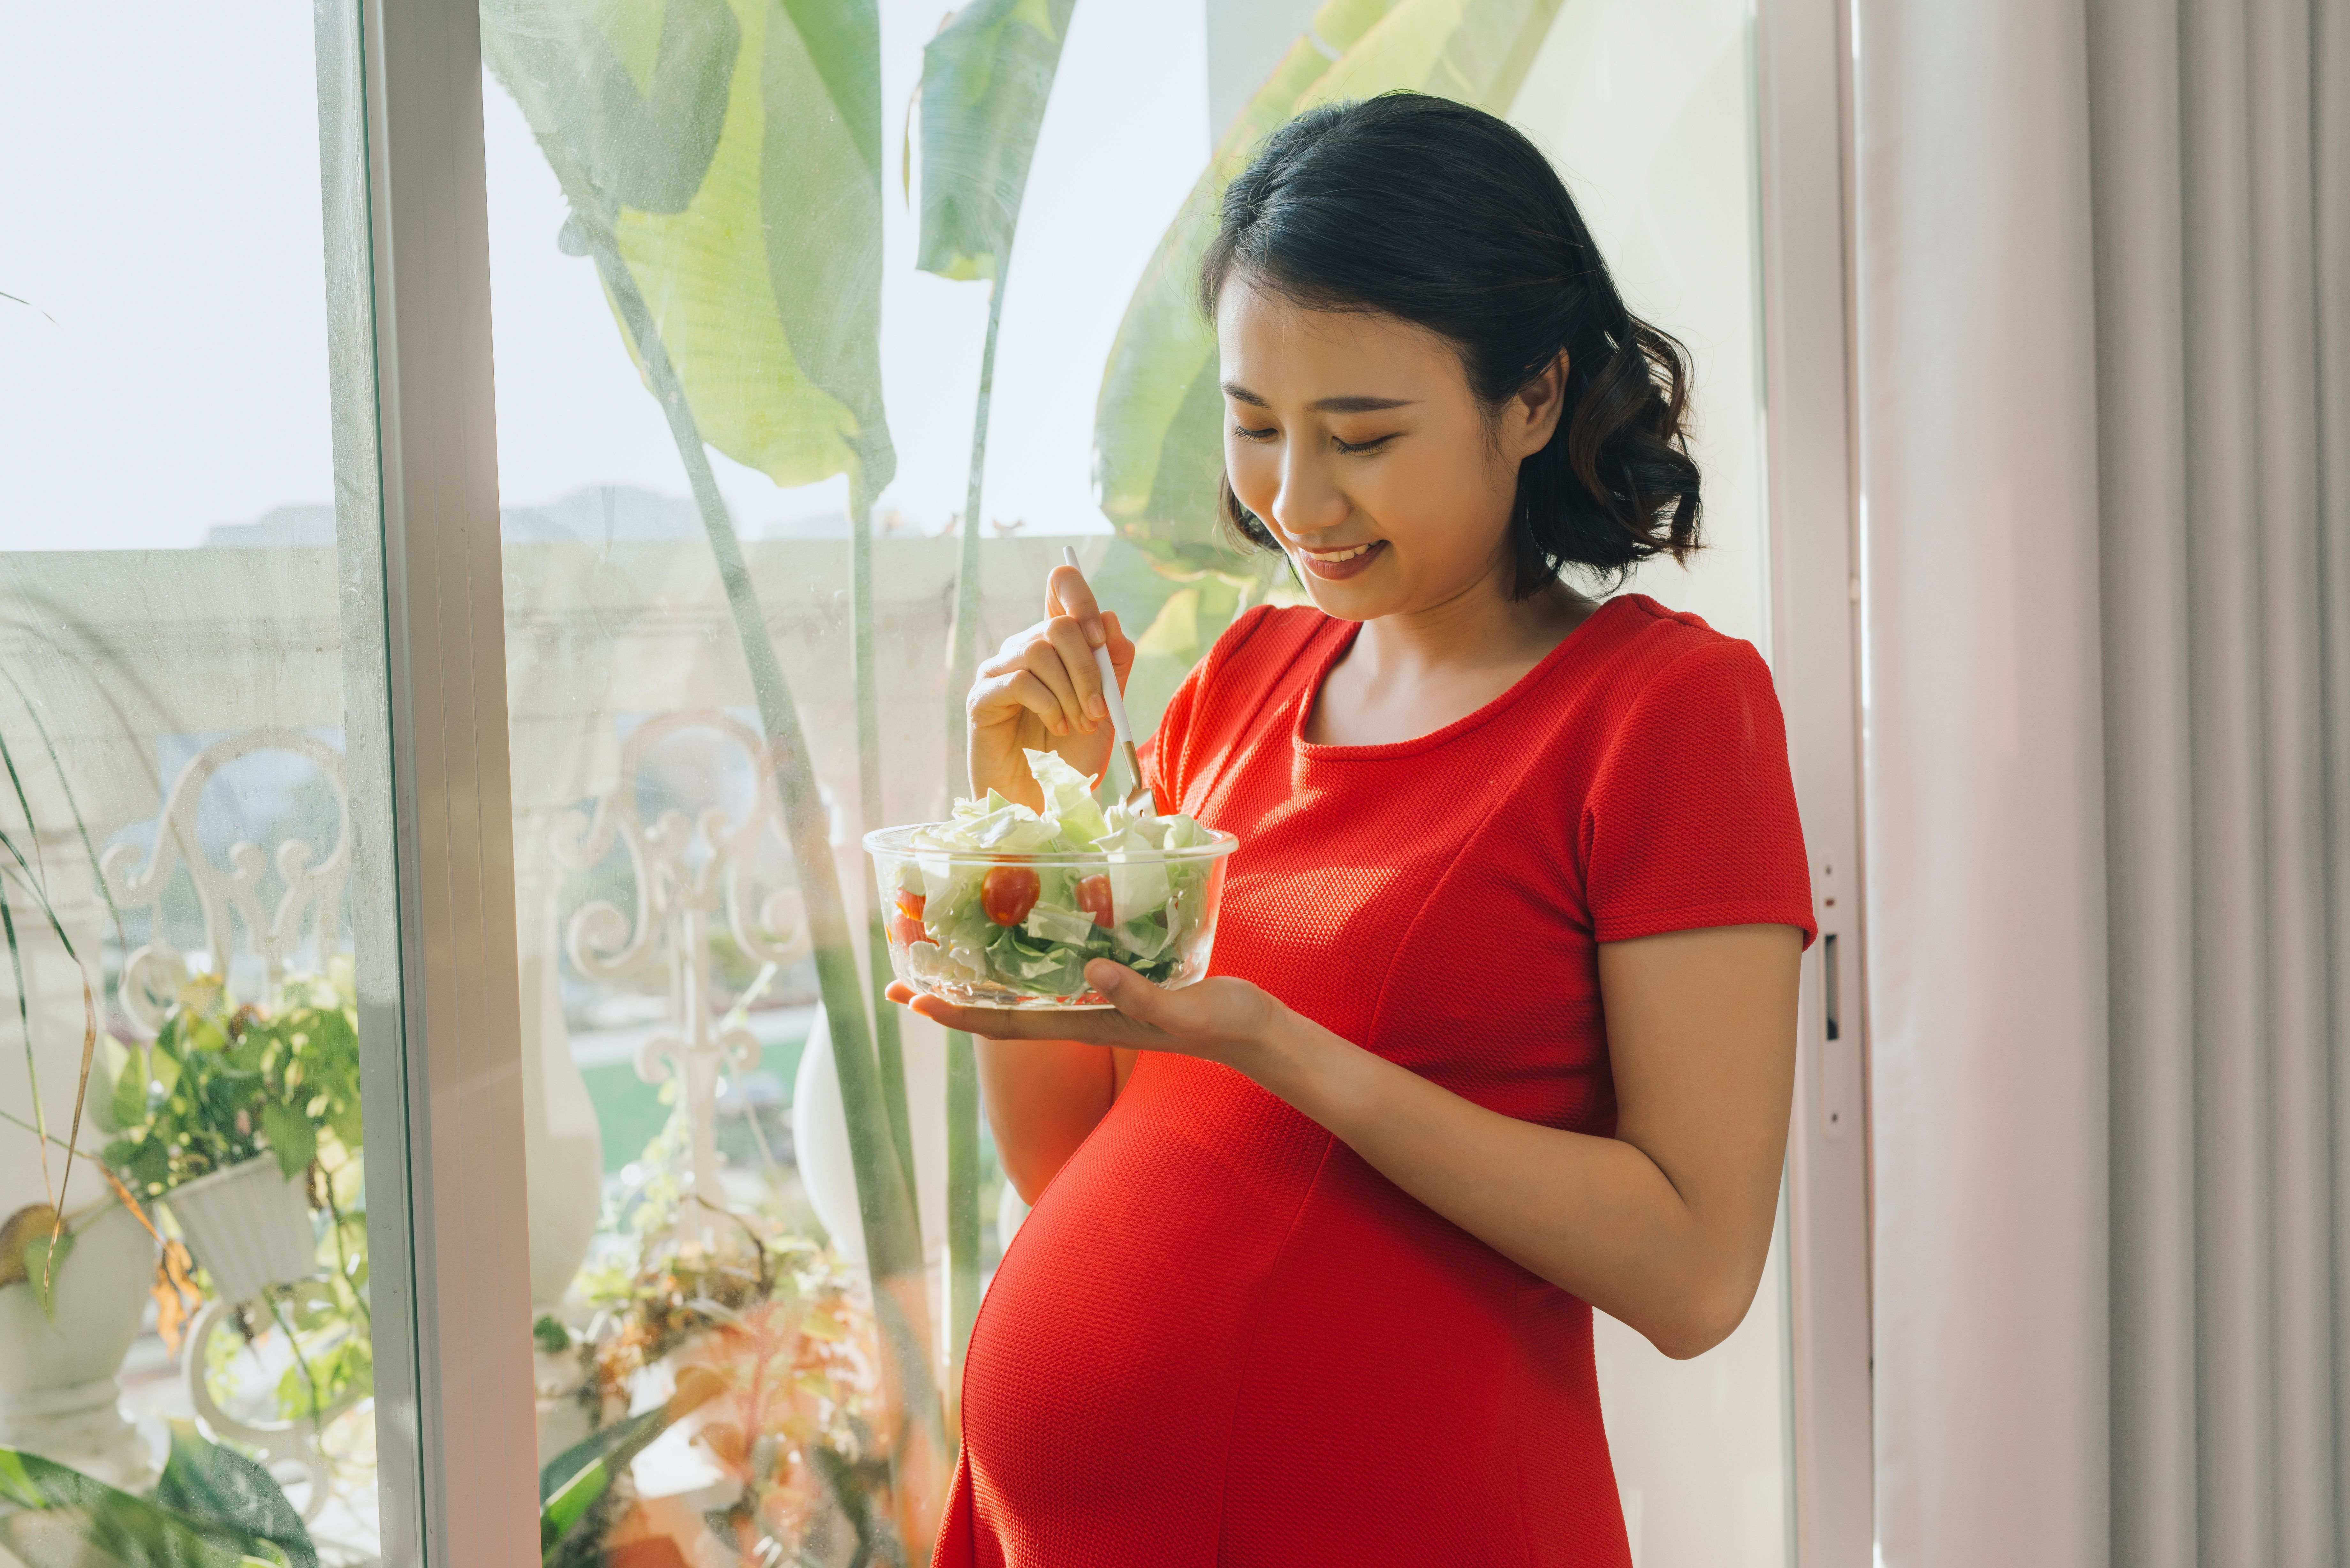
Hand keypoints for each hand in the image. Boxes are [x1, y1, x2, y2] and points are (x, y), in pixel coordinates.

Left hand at [888, 962, 1292, 1078]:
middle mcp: (1081, 1013)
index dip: (957, 1014)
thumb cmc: (1221, 1023)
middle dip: (953, 991)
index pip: (1006, 1022)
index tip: (912, 1000)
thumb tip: (1091, 971)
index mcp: (1086, 1022)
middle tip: (905, 966)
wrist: (1254, 1031)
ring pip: (1026, 988)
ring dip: (985, 972)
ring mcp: (1098, 1000)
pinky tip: (1024, 933)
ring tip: (948, 946)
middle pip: (1001, 1006)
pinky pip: (1060, 971)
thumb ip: (1140, 994)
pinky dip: (1031, 956)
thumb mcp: (1181, 1008)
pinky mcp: (1119, 982)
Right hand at [967, 564, 1134, 808]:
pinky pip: (1019, 681)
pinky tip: (1057, 728)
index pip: (1060, 586)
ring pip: (1039, 652)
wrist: (1049, 800)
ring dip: (1071, 692)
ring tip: (1078, 724)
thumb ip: (1112, 662)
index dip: (1082, 600)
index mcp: (1054, 643)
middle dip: (1087, 669)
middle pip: (1057, 625)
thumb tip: (1109, 617)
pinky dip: (1049, 706)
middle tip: (1098, 710)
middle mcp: (1022, 648)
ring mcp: (998, 671)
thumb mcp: (1107, 704)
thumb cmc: (1074, 754)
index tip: (1100, 639)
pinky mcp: (982, 697)